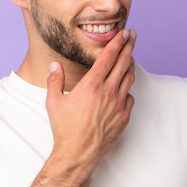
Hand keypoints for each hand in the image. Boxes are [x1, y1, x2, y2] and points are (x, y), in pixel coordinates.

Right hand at [45, 29, 136, 164]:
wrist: (78, 153)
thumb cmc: (64, 129)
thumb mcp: (53, 101)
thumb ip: (54, 80)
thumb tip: (54, 65)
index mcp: (92, 84)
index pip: (109, 57)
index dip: (117, 42)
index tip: (124, 33)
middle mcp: (108, 91)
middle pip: (124, 63)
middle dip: (129, 46)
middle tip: (132, 36)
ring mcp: (118, 105)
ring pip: (129, 78)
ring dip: (130, 65)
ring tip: (130, 57)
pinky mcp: (124, 117)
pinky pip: (130, 97)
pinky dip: (127, 89)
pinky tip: (124, 87)